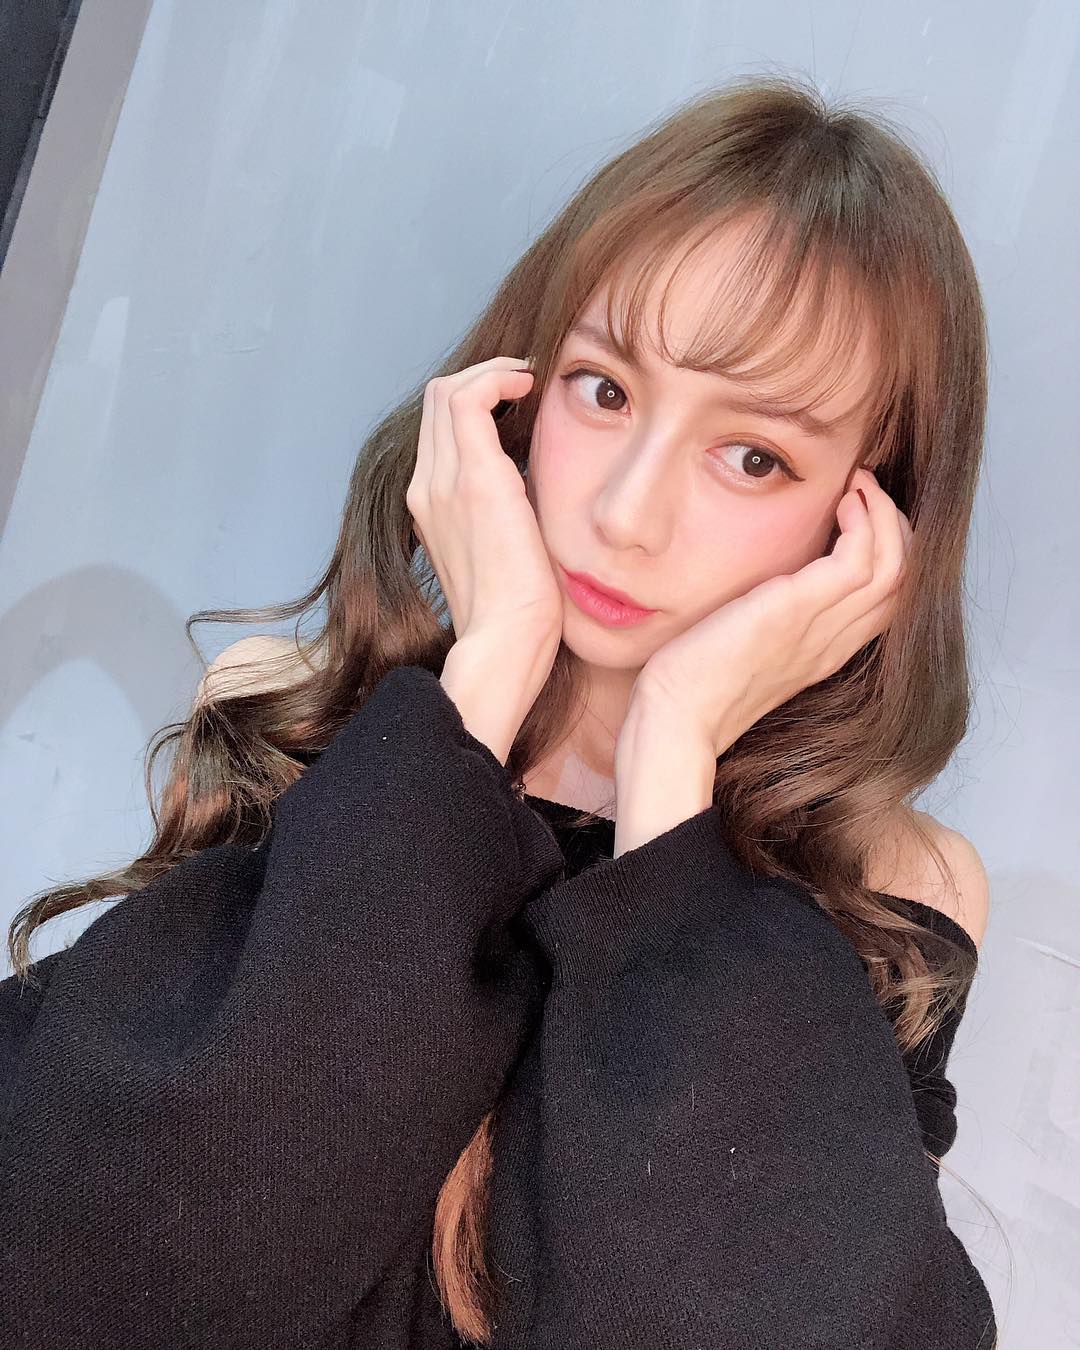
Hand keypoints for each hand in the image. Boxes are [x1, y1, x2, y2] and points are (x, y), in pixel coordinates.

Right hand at [406, 355, 563, 655]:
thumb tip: (535, 482)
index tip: (516, 402)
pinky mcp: (473, 480)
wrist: (505, 641)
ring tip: (527, 380)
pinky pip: (468, 399)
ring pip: (447, 390)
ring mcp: (443, 482)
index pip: (437, 427)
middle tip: (524, 383)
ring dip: (491, 373)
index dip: (474, 398)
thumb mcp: (504, 549)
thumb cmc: (516, 611)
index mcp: (431, 506)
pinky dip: (497, 379)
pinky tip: (529, 387)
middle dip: (482, 377)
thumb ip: (505, 511)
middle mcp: (426, 487)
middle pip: (436, 399)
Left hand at [629, 467, 913, 757]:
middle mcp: (833, 643)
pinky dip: (865, 521)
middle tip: (866, 489)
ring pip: (897, 567)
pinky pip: (861, 560)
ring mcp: (820, 629)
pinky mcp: (797, 610)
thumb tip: (760, 591)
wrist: (675, 719)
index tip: (861, 513)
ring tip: (860, 485)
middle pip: (904, 582)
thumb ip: (767, 623)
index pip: (888, 601)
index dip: (889, 551)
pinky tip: (843, 501)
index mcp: (823, 654)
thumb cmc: (692, 688)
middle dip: (898, 526)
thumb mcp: (742, 649)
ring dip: (886, 515)